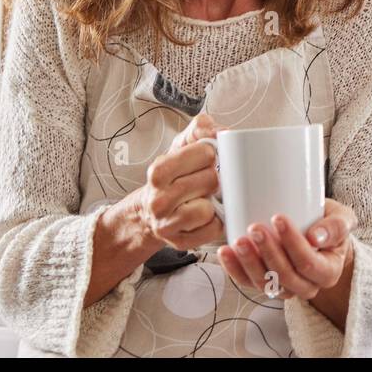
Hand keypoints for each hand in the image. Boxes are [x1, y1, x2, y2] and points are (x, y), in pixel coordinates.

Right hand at [136, 112, 223, 250]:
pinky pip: (212, 229)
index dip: (211, 154)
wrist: (150, 212)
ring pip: (208, 208)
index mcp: (159, 170)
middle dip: (213, 178)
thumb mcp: (181, 146)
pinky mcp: (180, 242)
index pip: (205, 153)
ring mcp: (167, 223)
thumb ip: (200, 129)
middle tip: (205, 181)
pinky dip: (214, 222)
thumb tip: (221, 131)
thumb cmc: (172, 176)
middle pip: (210, 180)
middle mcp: (159, 198)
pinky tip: (205, 216)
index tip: (206, 159)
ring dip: (212, 202)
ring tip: (203, 198)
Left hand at [219, 198, 356, 300]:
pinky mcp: (265, 284)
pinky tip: (225, 252)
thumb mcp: (343, 220)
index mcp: (328, 272)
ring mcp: (284, 288)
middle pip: (284, 276)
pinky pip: (248, 283)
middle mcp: (307, 286)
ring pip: (264, 283)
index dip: (292, 243)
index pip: (308, 263)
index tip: (278, 218)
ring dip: (248, 263)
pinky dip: (234, 269)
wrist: (321, 237)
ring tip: (238, 241)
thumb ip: (336, 226)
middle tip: (255, 227)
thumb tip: (315, 236)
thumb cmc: (330, 226)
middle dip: (267, 252)